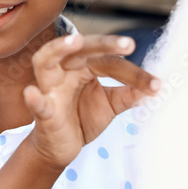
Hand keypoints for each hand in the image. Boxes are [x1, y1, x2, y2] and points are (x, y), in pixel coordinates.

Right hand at [23, 33, 159, 169]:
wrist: (62, 147)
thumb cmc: (82, 118)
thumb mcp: (110, 105)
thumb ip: (128, 94)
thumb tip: (156, 87)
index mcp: (83, 66)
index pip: (109, 62)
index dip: (133, 73)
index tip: (156, 85)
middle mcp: (65, 71)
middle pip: (80, 50)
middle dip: (102, 43)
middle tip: (128, 44)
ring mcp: (50, 89)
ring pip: (45, 60)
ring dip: (59, 48)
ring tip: (75, 41)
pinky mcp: (43, 112)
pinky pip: (37, 103)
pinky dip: (33, 98)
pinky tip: (31, 93)